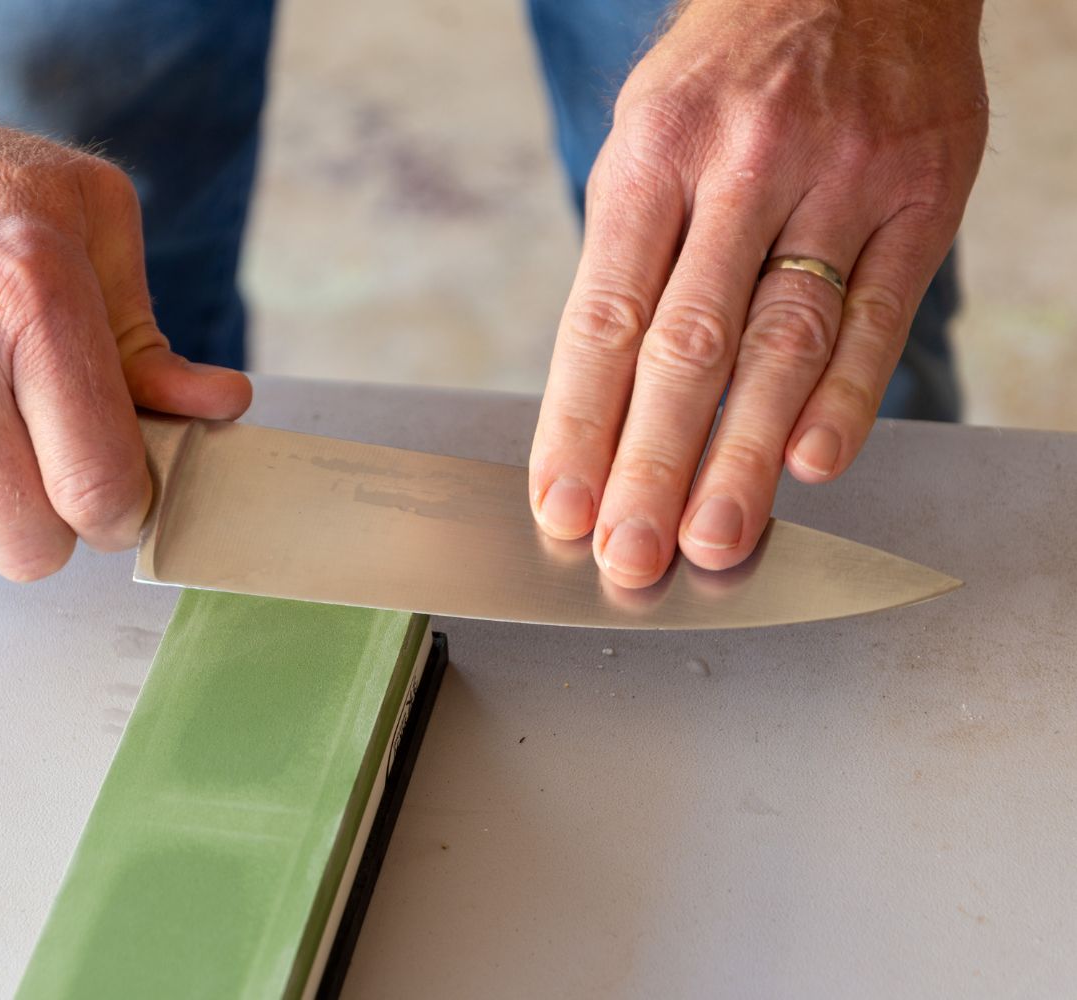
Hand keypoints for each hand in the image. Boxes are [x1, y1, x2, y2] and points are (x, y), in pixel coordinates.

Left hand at [528, 0, 987, 586]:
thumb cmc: (726, 77)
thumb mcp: (647, 138)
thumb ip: (632, 260)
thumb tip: (605, 404)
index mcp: (653, 155)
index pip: (603, 317)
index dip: (578, 423)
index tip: (561, 506)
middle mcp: (743, 167)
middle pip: (689, 344)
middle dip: (653, 463)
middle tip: (631, 553)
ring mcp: (840, 180)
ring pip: (784, 341)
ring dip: (745, 455)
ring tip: (715, 536)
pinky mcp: (921, 196)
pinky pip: (880, 313)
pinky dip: (847, 396)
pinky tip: (814, 464)